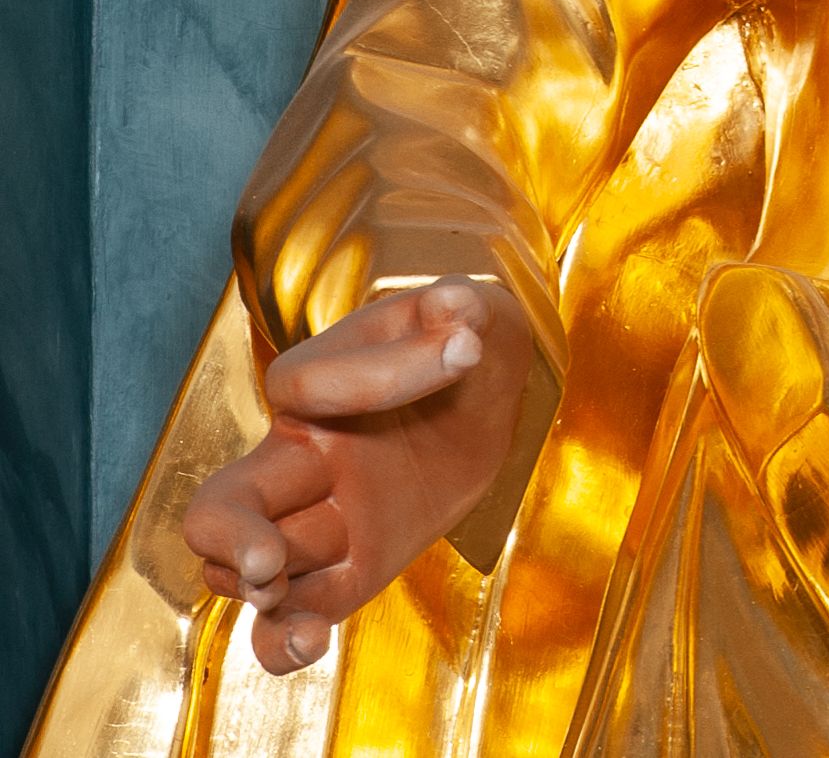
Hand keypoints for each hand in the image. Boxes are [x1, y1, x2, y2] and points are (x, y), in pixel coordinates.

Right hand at [182, 275, 531, 673]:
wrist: (485, 390)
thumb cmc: (455, 339)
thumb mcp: (459, 312)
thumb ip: (455, 308)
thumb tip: (457, 312)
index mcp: (310, 384)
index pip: (300, 383)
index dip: (372, 374)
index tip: (462, 346)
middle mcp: (299, 458)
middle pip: (221, 505)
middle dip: (230, 535)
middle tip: (267, 559)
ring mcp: (323, 519)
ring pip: (256, 571)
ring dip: (269, 592)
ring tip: (294, 598)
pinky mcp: (358, 564)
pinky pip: (302, 612)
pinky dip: (287, 639)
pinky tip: (310, 642)